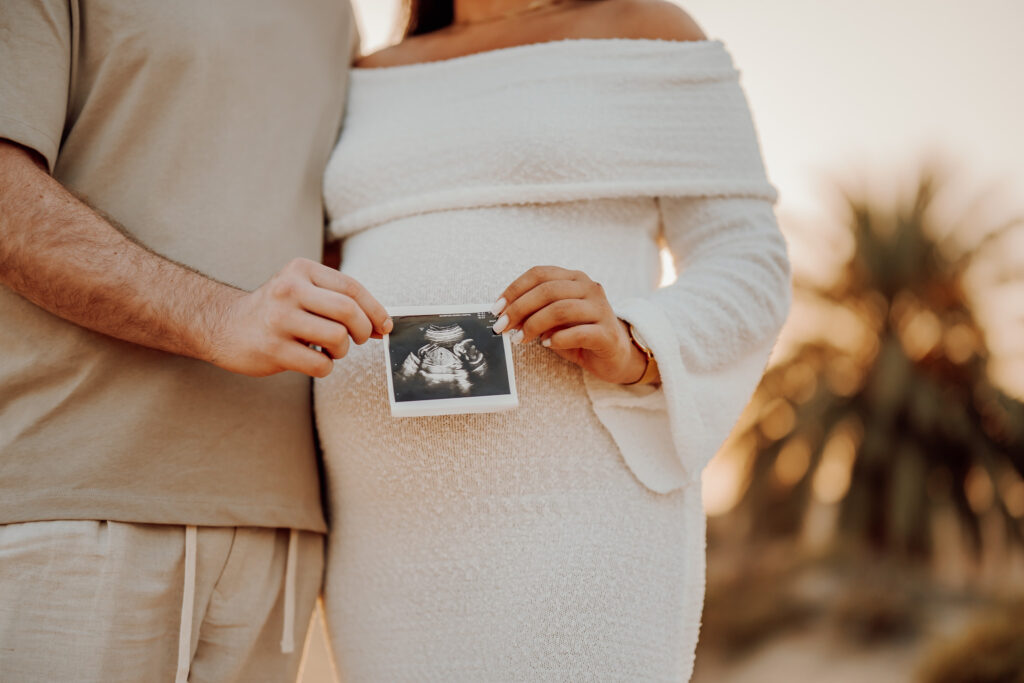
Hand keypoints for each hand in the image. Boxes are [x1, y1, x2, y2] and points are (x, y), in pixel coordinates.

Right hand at [205, 258, 391, 377]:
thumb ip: (339, 300)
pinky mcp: (273, 348)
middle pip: (348, 311)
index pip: (351, 288)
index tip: (384, 326)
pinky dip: (325, 367)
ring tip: (329, 349)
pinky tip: (313, 360)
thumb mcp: (302, 290)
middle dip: (363, 330)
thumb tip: (382, 324)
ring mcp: (279, 319)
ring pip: (337, 337)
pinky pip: (320, 364)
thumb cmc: (275, 311)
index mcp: (301, 270)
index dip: (375, 310)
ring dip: (342, 350)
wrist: (223, 325)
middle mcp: (289, 290)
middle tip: (358, 339)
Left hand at [493, 266, 649, 384]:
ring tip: (520, 338)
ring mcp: (601, 309)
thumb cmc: (580, 334)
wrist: (615, 356)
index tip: (496, 308)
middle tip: (502, 327)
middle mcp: (589, 288)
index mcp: (574, 278)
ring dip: (534, 325)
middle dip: (519, 309)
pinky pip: (579, 332)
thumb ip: (535, 312)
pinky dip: (558, 338)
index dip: (514, 289)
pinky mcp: (607, 332)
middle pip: (548, 290)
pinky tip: (546, 344)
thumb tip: (505, 314)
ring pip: (561, 309)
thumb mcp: (554, 320)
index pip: (539, 274)